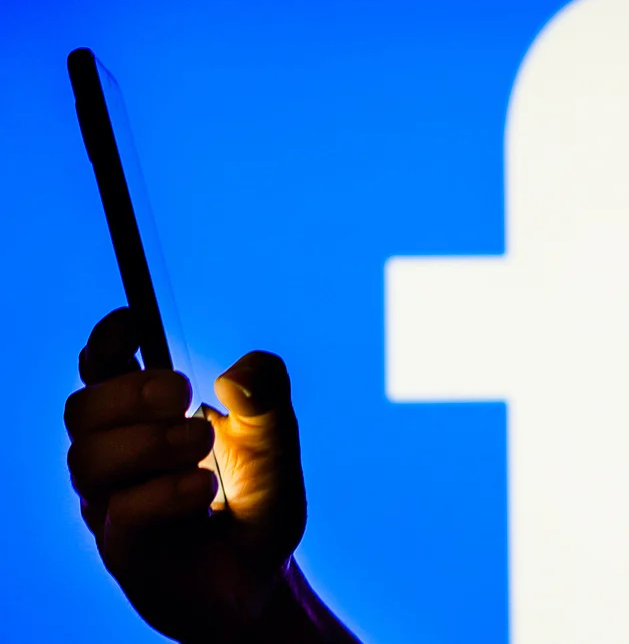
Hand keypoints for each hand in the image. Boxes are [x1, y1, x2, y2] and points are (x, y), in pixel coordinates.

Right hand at [65, 307, 307, 642]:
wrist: (263, 578)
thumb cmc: (257, 503)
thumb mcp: (277, 441)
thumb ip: (268, 396)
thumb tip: (237, 374)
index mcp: (145, 419)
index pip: (100, 369)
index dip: (107, 340)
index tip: (134, 320)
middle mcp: (119, 458)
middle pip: (80, 409)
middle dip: (128, 393)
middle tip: (183, 394)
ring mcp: (114, 504)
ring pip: (87, 459)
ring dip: (148, 442)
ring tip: (201, 446)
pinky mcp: (124, 550)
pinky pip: (121, 511)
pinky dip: (164, 491)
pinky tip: (204, 488)